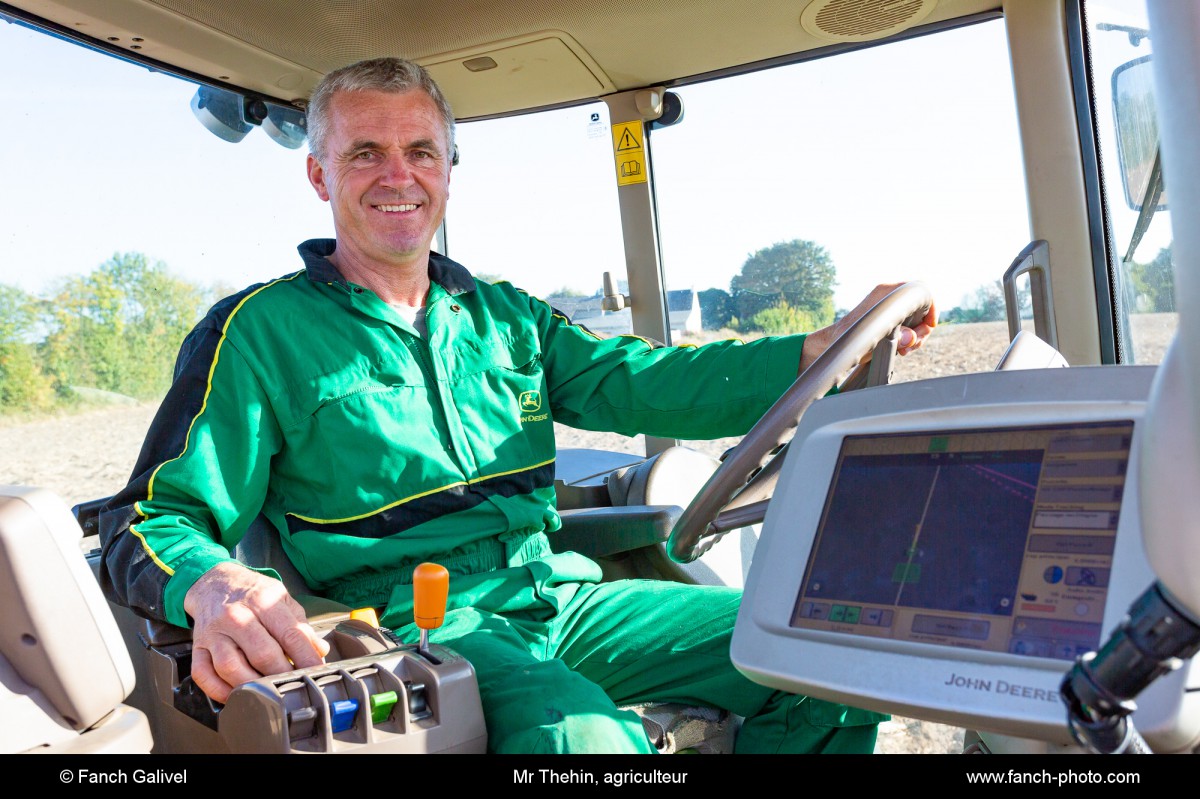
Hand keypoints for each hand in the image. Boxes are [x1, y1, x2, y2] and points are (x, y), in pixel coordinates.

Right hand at [183, 561, 330, 702]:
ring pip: (231, 668)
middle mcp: (236, 616)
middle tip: (293, 684)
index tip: (315, 672)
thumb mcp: (282, 598)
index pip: (290, 635)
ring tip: (267, 691)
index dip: (306, 658)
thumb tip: (319, 651)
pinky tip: (236, 695)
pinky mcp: (198, 646)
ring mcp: (214, 633)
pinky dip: (218, 690)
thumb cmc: (253, 593)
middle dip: (282, 674)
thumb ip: (301, 626)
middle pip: (262, 655)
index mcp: (263, 601)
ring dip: (252, 686)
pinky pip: (204, 675)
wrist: (215, 582)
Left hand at [799, 282, 936, 372]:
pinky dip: (910, 339)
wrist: (832, 345)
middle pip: (922, 309)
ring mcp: (889, 308)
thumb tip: (911, 338)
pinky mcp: (889, 320)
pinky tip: (902, 350)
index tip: (929, 326)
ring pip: (917, 320)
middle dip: (922, 330)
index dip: (931, 309)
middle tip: (912, 345)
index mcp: (886, 292)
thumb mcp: (873, 338)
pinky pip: (909, 327)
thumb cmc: (846, 339)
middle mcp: (889, 297)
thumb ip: (895, 336)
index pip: (921, 291)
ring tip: (905, 350)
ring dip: (916, 337)